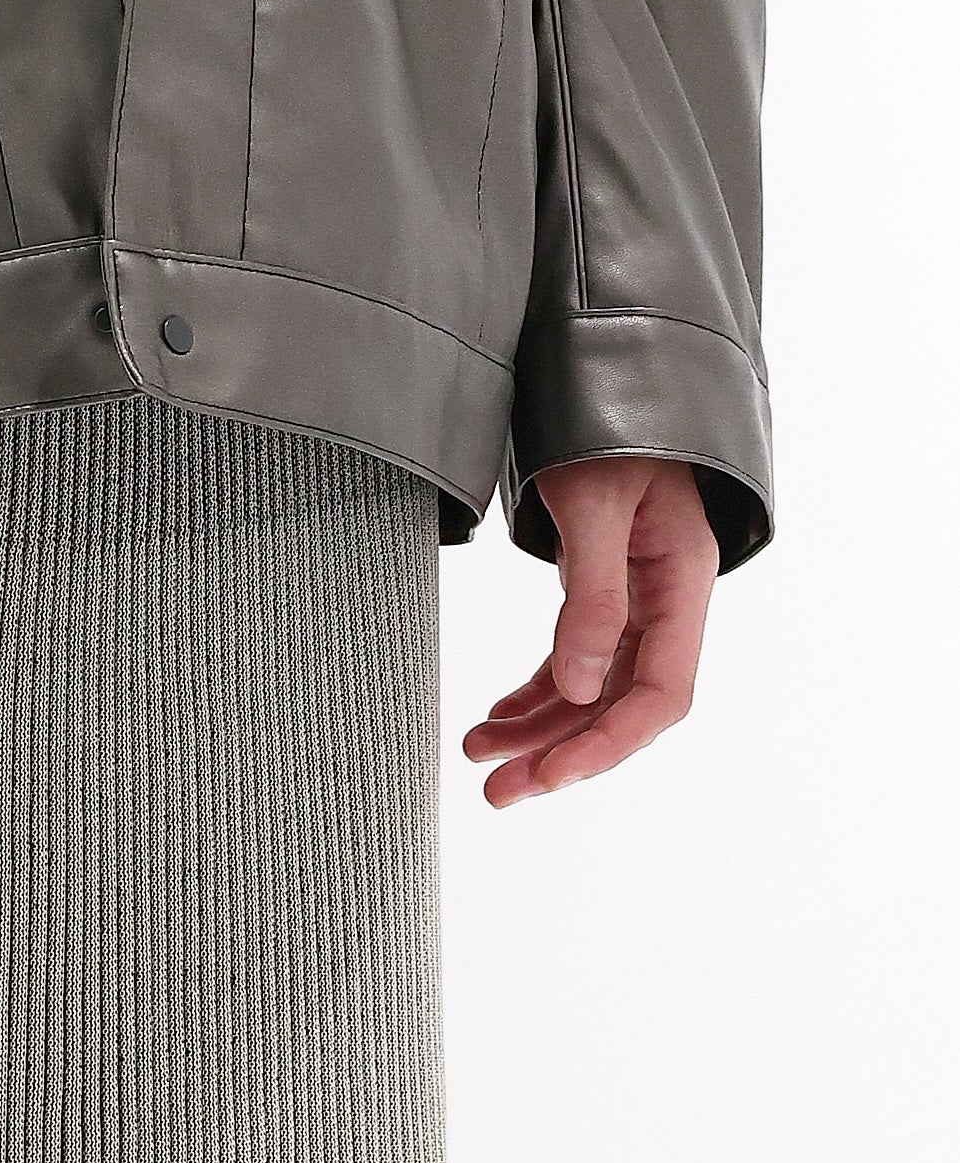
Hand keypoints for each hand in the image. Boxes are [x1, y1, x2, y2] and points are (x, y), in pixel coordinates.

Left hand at [462, 455, 719, 809]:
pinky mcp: (601, 590)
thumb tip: (577, 688)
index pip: (662, 691)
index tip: (550, 774)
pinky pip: (572, 659)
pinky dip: (535, 693)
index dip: (608, 741)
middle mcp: (665, 600)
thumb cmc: (605, 426)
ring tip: (478, 760)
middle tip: (498, 793)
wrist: (602, 369)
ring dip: (539, 729)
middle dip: (562, 752)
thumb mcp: (595, 505)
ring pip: (591, 688)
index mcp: (684, 581)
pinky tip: (496, 721)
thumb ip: (592, 596)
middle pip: (621, 703)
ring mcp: (635, 598)